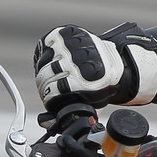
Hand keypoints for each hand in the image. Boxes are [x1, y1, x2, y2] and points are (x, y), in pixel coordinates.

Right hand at [32, 23, 156, 111]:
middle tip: (51, 87)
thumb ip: (66, 114)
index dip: (48, 99)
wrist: (114, 63)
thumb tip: (45, 122)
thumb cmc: (99, 86)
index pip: (50, 92)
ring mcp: (69, 45)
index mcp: (82, 82)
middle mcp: (75, 61)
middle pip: (44, 77)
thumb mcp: (87, 105)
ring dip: (44, 70)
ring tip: (53, 74)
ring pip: (43, 61)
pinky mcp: (65, 33)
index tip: (51, 100)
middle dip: (45, 85)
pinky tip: (53, 60)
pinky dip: (45, 54)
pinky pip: (44, 46)